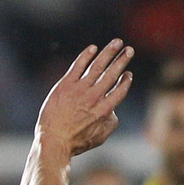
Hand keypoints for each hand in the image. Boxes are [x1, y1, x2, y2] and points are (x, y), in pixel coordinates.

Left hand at [36, 40, 134, 157]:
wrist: (54, 140)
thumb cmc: (76, 142)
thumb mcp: (100, 137)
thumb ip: (111, 124)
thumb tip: (114, 113)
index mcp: (105, 109)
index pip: (119, 90)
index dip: (125, 81)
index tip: (128, 73)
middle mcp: (95, 97)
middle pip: (112, 74)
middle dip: (122, 60)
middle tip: (129, 50)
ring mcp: (80, 89)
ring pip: (98, 66)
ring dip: (109, 52)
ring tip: (117, 42)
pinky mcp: (66, 84)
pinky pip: (78, 66)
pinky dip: (86, 55)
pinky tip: (93, 48)